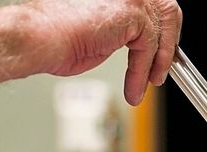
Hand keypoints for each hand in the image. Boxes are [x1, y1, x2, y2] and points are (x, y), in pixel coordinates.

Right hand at [24, 0, 181, 104]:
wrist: (37, 37)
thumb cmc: (56, 33)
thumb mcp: (104, 28)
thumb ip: (126, 28)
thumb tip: (142, 39)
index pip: (154, 2)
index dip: (164, 27)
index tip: (163, 49)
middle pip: (167, 9)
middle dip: (169, 42)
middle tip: (162, 67)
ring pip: (161, 32)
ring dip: (158, 63)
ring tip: (149, 82)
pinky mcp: (130, 13)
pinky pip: (148, 49)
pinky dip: (141, 74)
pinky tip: (134, 88)